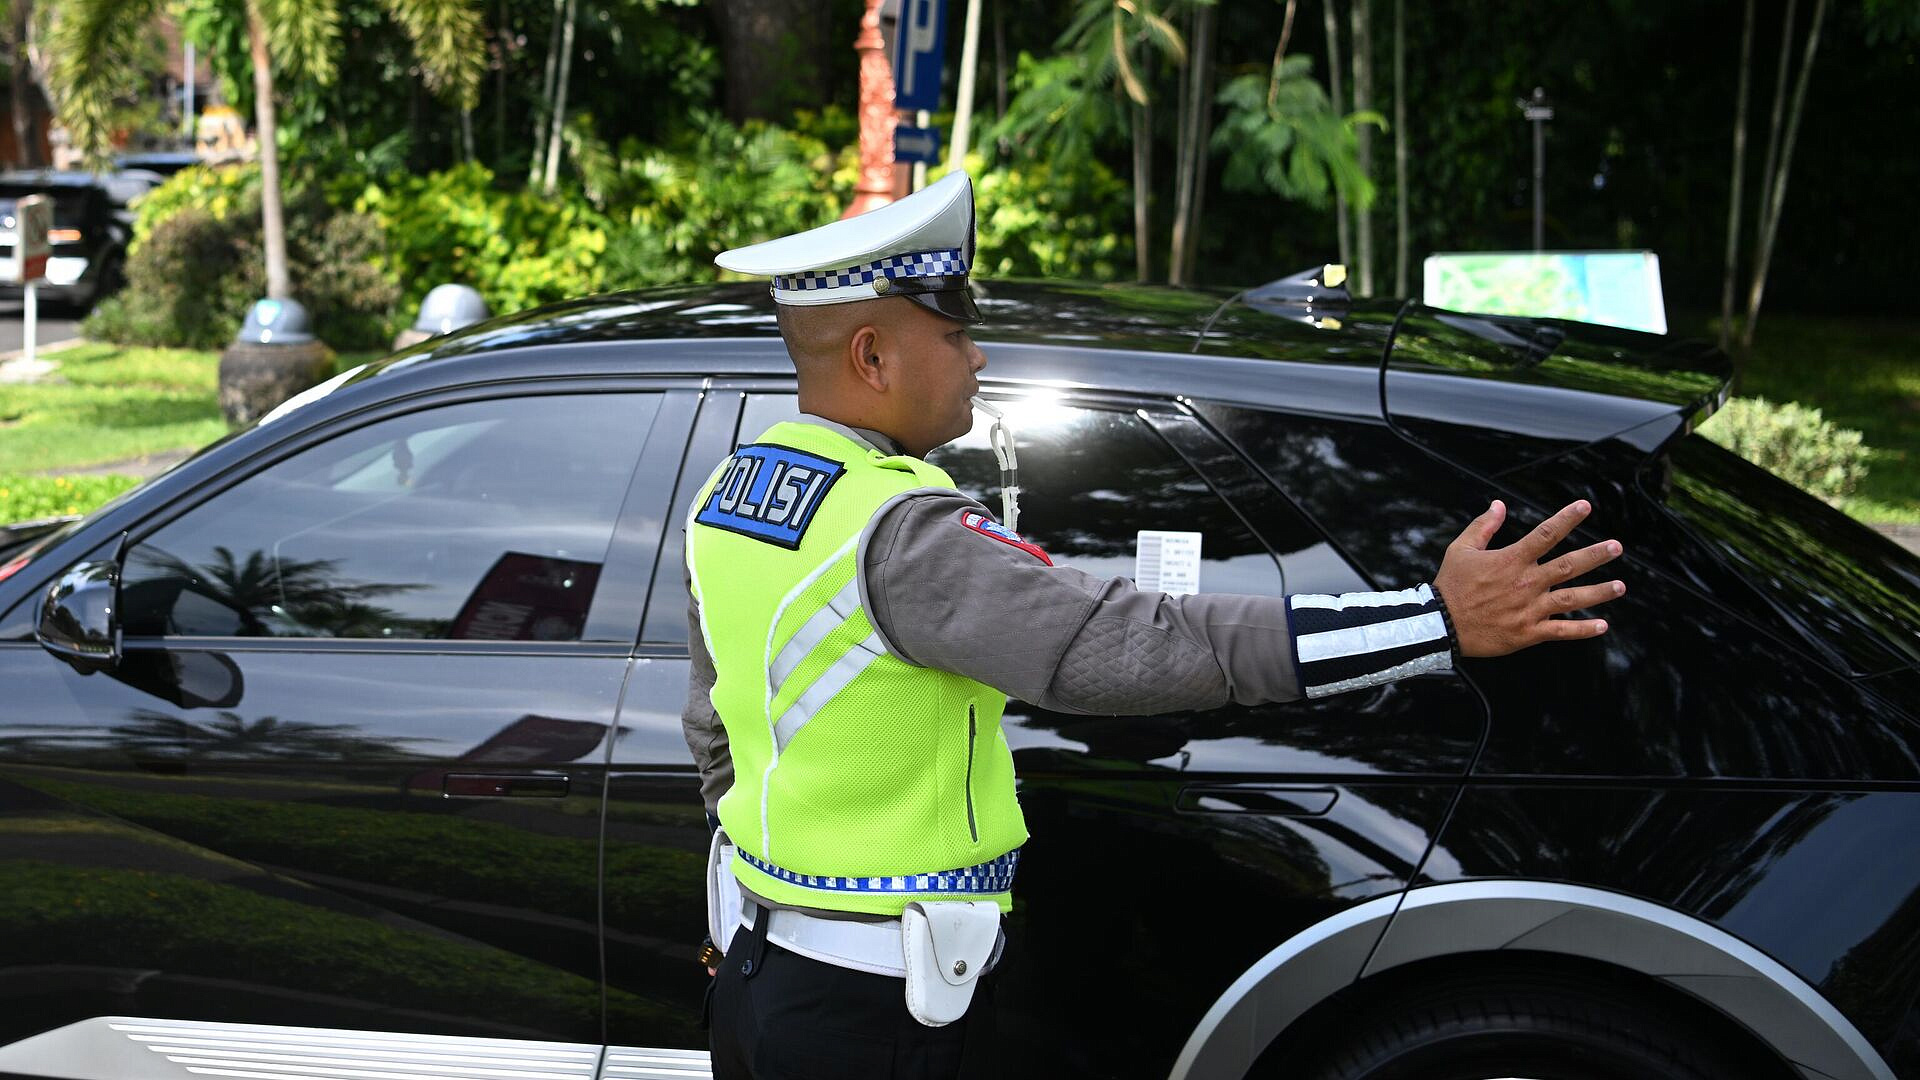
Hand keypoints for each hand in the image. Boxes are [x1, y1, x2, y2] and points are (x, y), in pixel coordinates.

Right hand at [1432, 499, 1624, 657]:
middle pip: (1569, 566)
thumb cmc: (1450, 585)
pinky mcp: (1528, 632)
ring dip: (1599, 592)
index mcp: (1512, 560)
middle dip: (1596, 555)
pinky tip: (1602, 625)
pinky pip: (1561, 631)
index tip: (1585, 507)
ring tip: (1620, 586)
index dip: (1567, 518)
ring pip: (1572, 598)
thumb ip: (1483, 526)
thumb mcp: (1461, 549)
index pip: (1546, 534)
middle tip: (1616, 547)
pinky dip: (1583, 629)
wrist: (1441, 625)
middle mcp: (1526, 583)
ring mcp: (1530, 609)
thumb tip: (1499, 505)